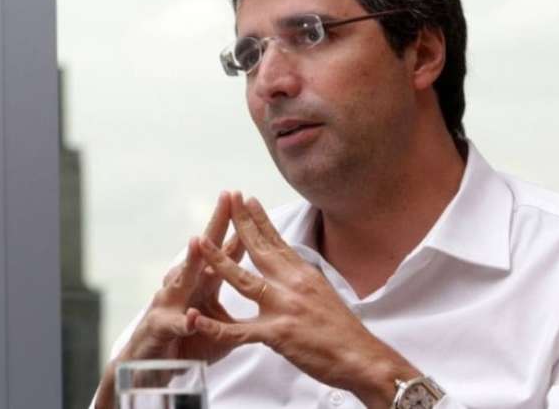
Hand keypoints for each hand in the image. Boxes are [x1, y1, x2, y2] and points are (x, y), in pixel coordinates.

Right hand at [93, 192, 244, 408]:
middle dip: (216, 224)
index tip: (249, 201)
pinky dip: (184, 320)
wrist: (150, 366)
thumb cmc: (187, 341)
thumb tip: (268, 288)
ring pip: (182, 279)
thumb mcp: (220, 322)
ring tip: (199, 242)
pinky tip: (192, 316)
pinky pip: (173, 323)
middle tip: (228, 198)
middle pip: (204, 251)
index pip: (225, 249)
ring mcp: (169, 303)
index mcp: (204, 282)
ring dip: (191, 261)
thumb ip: (238, 304)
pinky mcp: (159, 328)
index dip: (238, 227)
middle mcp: (185, 285)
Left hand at [193, 192, 419, 407]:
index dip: (260, 219)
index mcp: (303, 275)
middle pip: (260, 249)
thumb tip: (292, 266)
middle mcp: (293, 285)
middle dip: (240, 223)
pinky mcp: (277, 334)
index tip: (248, 199)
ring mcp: (284, 308)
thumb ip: (303, 278)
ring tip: (200, 242)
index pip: (278, 241)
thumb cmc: (344, 330)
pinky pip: (238, 331)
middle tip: (227, 200)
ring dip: (219, 261)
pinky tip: (196, 318)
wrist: (363, 357)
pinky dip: (214, 327)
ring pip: (244, 280)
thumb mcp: (324, 293)